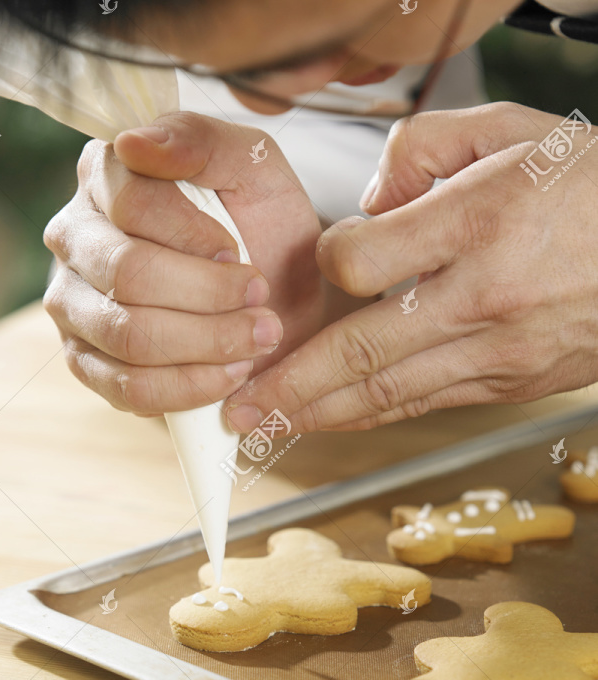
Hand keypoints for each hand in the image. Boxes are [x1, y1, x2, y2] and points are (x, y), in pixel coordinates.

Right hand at [43, 112, 324, 414]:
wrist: (280, 295)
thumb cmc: (263, 227)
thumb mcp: (253, 168)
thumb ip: (199, 140)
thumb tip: (132, 144)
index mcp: (105, 178)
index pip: (132, 205)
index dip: (197, 238)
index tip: (243, 254)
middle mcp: (75, 239)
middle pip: (128, 274)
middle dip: (210, 296)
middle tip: (261, 302)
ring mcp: (72, 305)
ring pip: (128, 334)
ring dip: (208, 343)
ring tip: (257, 338)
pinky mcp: (87, 364)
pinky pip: (127, 388)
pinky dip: (190, 387)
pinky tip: (230, 373)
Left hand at [223, 101, 597, 433]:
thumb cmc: (591, 188)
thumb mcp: (513, 131)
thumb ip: (424, 150)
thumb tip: (368, 208)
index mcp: (481, 221)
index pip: (363, 261)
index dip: (327, 265)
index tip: (324, 261)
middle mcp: (485, 296)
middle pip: (362, 352)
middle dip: (289, 386)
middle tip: (237, 409)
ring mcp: (499, 351)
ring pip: (389, 393)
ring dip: (318, 415)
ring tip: (266, 428)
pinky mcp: (509, 383)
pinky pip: (424, 404)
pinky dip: (370, 415)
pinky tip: (331, 420)